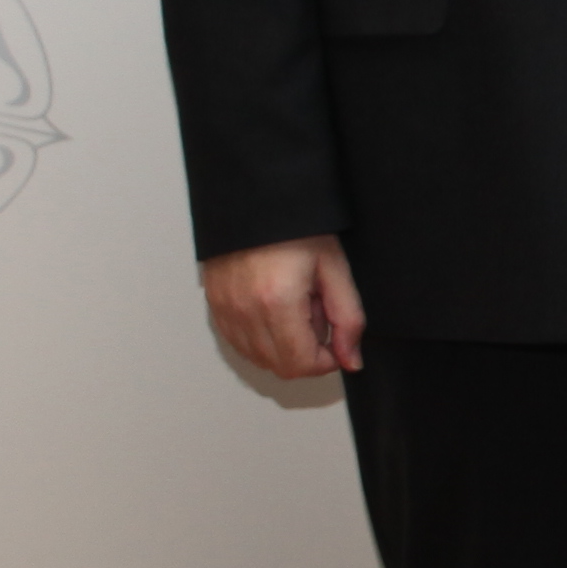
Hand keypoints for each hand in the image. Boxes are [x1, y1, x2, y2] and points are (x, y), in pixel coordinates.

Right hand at [201, 235, 363, 379]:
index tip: (335, 342)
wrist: (258, 201)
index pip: (300, 364)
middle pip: (278, 367)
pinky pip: (238, 343)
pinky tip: (275, 311)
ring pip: (257, 358)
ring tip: (296, 308)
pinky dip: (261, 339)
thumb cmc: (297, 228)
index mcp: (277, 301)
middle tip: (317, 317)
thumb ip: (348, 319)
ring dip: (282, 346)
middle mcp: (244, 310)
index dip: (325, 361)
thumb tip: (351, 360)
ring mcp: (224, 309)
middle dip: (306, 353)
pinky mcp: (214, 305)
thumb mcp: (335, 269)